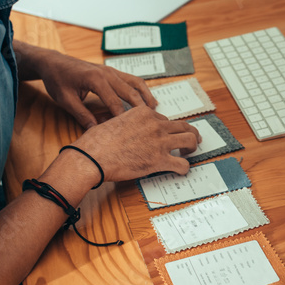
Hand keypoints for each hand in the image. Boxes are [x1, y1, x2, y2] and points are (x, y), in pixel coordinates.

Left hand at [16, 41, 156, 128]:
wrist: (54, 63)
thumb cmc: (57, 80)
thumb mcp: (66, 100)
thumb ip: (81, 115)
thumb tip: (96, 131)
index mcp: (95, 79)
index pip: (115, 102)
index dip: (123, 118)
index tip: (131, 131)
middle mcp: (107, 73)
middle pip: (130, 92)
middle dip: (141, 108)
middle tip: (150, 123)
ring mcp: (111, 70)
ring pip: (135, 83)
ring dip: (146, 96)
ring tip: (155, 110)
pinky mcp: (112, 71)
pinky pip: (131, 79)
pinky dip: (141, 89)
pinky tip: (147, 99)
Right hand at [54, 106, 200, 181]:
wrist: (92, 157)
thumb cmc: (96, 142)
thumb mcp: (113, 121)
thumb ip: (126, 123)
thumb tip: (126, 129)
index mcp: (143, 113)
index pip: (164, 118)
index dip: (167, 128)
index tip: (168, 134)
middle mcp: (155, 124)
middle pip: (182, 125)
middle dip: (189, 132)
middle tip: (192, 140)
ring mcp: (159, 142)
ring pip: (189, 139)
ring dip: (192, 146)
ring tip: (189, 152)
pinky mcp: (159, 160)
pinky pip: (182, 164)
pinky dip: (184, 168)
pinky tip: (181, 170)